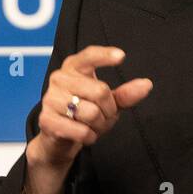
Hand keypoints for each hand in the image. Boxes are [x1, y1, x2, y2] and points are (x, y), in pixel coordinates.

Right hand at [28, 46, 152, 172]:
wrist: (59, 137)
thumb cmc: (85, 114)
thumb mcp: (108, 102)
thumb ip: (125, 94)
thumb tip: (146, 84)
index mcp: (73, 67)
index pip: (89, 56)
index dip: (104, 56)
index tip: (121, 56)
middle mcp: (59, 78)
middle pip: (100, 91)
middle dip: (109, 110)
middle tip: (103, 117)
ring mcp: (50, 98)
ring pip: (91, 113)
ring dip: (99, 125)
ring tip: (91, 125)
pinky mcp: (46, 119)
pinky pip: (81, 131)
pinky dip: (90, 137)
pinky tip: (84, 134)